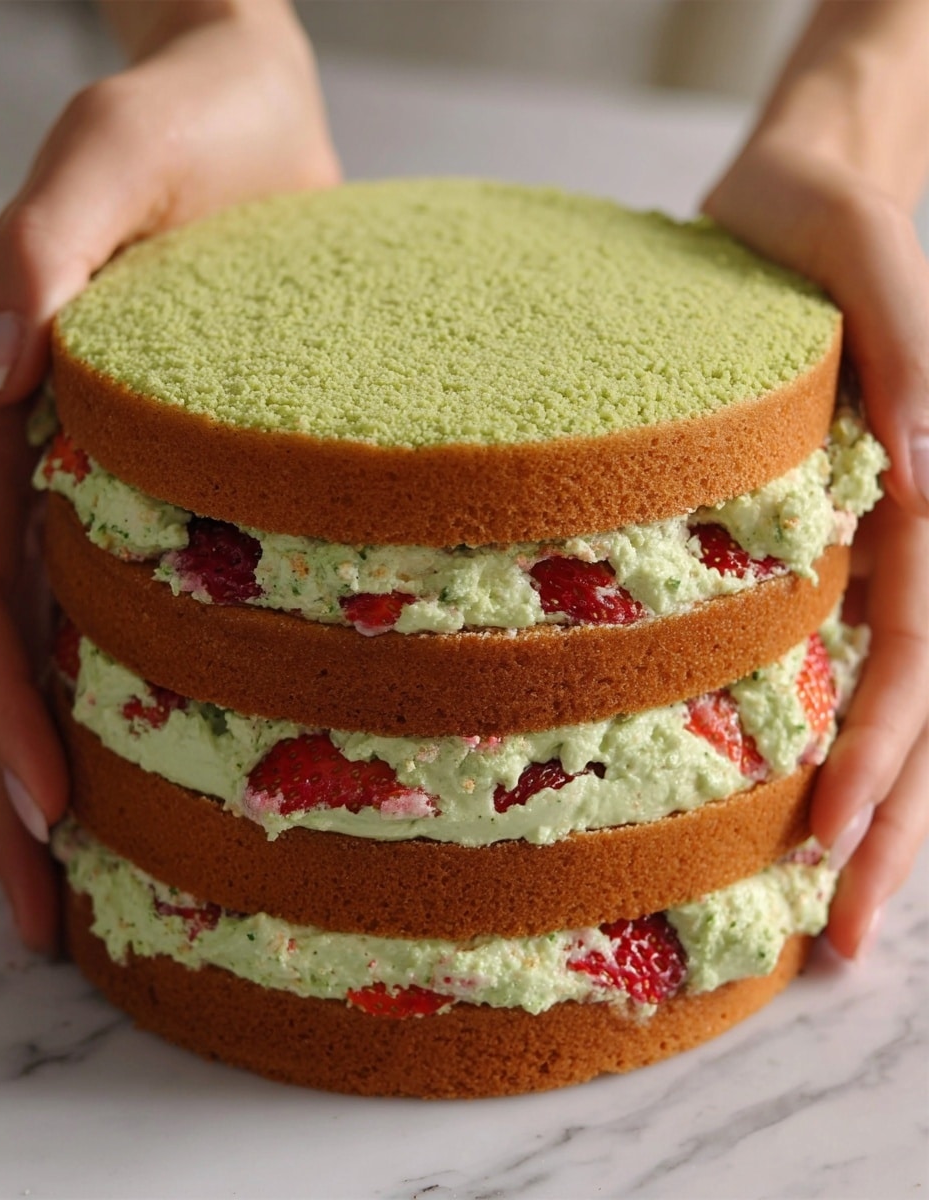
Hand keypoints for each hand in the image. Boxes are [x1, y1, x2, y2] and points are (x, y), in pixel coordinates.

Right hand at [0, 0, 339, 950]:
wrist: (256, 107)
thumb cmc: (181, 116)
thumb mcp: (108, 155)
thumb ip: (42, 248)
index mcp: (19, 408)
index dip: (6, 700)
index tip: (49, 809)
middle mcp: (56, 460)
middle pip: (21, 644)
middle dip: (21, 778)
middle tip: (53, 917)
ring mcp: (118, 475)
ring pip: (83, 641)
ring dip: (82, 762)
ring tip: (106, 891)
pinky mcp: (192, 475)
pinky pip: (163, 592)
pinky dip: (165, 686)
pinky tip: (189, 769)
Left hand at [704, 137, 928, 957]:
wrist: (786, 201)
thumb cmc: (833, 230)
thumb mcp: (876, 271)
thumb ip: (909, 363)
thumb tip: (916, 469)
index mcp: (919, 505)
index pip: (918, 659)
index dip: (884, 763)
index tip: (833, 854)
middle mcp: (889, 546)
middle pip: (903, 712)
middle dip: (880, 828)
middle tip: (837, 943)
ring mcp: (844, 554)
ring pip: (861, 700)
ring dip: (850, 808)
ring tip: (812, 914)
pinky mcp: (787, 540)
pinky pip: (797, 652)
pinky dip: (791, 734)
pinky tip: (758, 801)